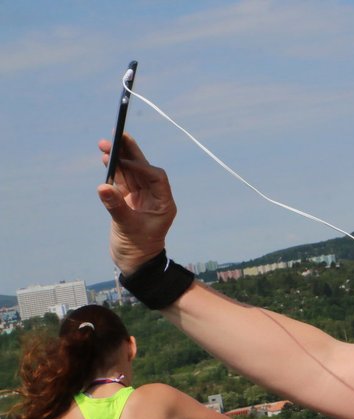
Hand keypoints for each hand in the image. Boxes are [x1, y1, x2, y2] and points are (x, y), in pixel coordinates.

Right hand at [96, 134, 176, 274]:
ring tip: (106, 144)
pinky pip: (122, 181)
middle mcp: (154, 198)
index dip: (141, 166)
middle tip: (118, 134)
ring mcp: (141, 198)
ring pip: (131, 173)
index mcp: (164, 203)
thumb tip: (103, 187)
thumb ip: (116, 206)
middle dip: (131, 152)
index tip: (125, 160)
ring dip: (119, 158)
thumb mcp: (127, 227)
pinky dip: (114, 171)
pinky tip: (106, 159)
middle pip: (143, 169)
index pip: (156, 177)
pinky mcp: (128, 201)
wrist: (135, 263)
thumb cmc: (138, 249)